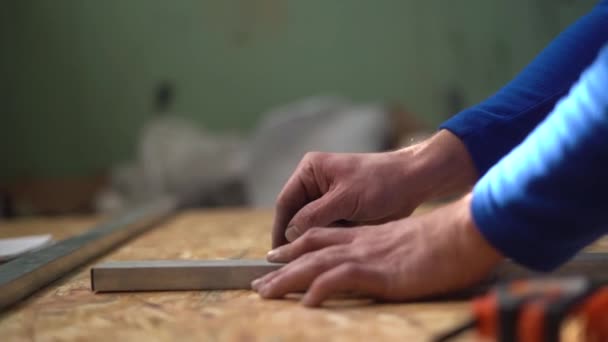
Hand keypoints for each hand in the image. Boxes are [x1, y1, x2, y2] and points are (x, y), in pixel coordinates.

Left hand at [254, 194, 501, 306]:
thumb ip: (388, 252)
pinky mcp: (379, 271)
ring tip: (264, 293)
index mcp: (366, 235)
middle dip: (281, 266)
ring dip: (287, 279)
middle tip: (259, 283)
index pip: (322, 236)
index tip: (278, 255)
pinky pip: (341, 279)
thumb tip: (384, 265)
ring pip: (316, 264)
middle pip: (310, 250)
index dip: (297, 244)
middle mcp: (359, 242)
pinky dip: (320, 289)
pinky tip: (305, 303)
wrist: (463, 232)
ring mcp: (367, 256)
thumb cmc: (444, 241)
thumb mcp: (406, 243)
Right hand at [272, 130, 476, 246]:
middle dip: (294, 238)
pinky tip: (326, 257)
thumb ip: (315, 215)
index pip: (285, 203)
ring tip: (307, 263)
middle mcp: (314, 183)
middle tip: (290, 265)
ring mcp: (326, 198)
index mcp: (310, 171)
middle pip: (294, 216)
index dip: (279, 229)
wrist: (414, 182)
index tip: (278, 255)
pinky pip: (324, 230)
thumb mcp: (345, 198)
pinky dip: (325, 242)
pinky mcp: (339, 211)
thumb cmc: (381, 183)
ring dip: (310, 242)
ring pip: (308, 226)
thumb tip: (290, 234)